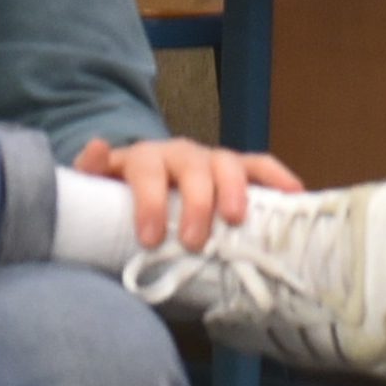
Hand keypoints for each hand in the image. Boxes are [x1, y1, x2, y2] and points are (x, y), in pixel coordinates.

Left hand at [72, 137, 304, 251]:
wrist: (144, 188)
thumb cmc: (123, 198)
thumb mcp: (99, 190)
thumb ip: (90, 174)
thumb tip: (95, 145)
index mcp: (143, 159)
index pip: (146, 171)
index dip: (148, 202)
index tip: (150, 238)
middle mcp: (179, 153)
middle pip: (192, 169)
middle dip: (194, 204)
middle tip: (194, 241)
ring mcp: (212, 159)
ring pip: (227, 164)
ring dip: (234, 189)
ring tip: (235, 219)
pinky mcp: (239, 169)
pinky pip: (261, 166)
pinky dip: (278, 177)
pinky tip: (294, 194)